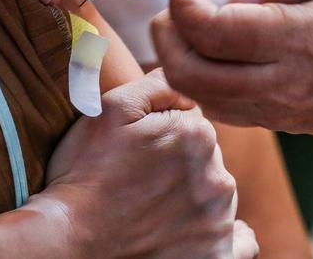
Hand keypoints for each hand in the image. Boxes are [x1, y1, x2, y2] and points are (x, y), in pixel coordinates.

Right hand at [38, 70, 256, 258]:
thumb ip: (157, 83)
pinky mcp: (216, 256)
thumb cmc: (85, 172)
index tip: (138, 145)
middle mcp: (218, 178)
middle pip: (207, 156)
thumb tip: (182, 72)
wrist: (72, 239)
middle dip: (181, 160)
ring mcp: (219, 222)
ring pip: (216, 194)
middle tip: (140, 175)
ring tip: (153, 203)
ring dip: (194, 193)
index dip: (161, 128)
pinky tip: (202, 230)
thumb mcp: (110, 108)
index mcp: (197, 135)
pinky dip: (228, 235)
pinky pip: (241, 242)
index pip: (192, 119)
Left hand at [153, 0, 312, 158]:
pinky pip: (223, 109)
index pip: (209, 30)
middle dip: (163, 36)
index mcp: (301, 40)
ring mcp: (282, 111)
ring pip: (199, 98)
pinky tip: (212, 51)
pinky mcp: (284, 124)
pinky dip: (200, 82)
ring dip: (176, 61)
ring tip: (187, 24)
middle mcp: (284, 84)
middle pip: (188, 74)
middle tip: (173, 4)